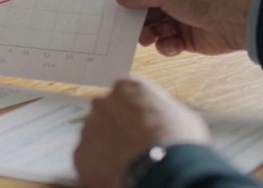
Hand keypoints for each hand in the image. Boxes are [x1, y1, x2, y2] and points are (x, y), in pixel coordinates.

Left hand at [73, 76, 209, 187]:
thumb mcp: (181, 115)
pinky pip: (88, 161)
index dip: (133, 114)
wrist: (165, 167)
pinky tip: (117, 174)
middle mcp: (102, 103)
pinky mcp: (80, 155)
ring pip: (94, 138)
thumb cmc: (179, 139)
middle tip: (133, 146)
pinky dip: (99, 168)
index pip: (124, 96)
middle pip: (106, 115)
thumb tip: (162, 118)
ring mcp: (88, 128)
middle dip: (116, 129)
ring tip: (126, 164)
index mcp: (127, 87)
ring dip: (106, 148)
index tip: (140, 126)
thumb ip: (161, 110)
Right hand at [116, 0, 256, 56]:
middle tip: (132, 30)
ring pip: (157, 29)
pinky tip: (173, 45)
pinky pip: (169, 43)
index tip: (118, 8)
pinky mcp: (189, 39)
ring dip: (153, 35)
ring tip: (150, 39)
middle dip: (141, 22)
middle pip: (149, 11)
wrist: (236, 20)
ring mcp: (183, 18)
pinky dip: (168, 46)